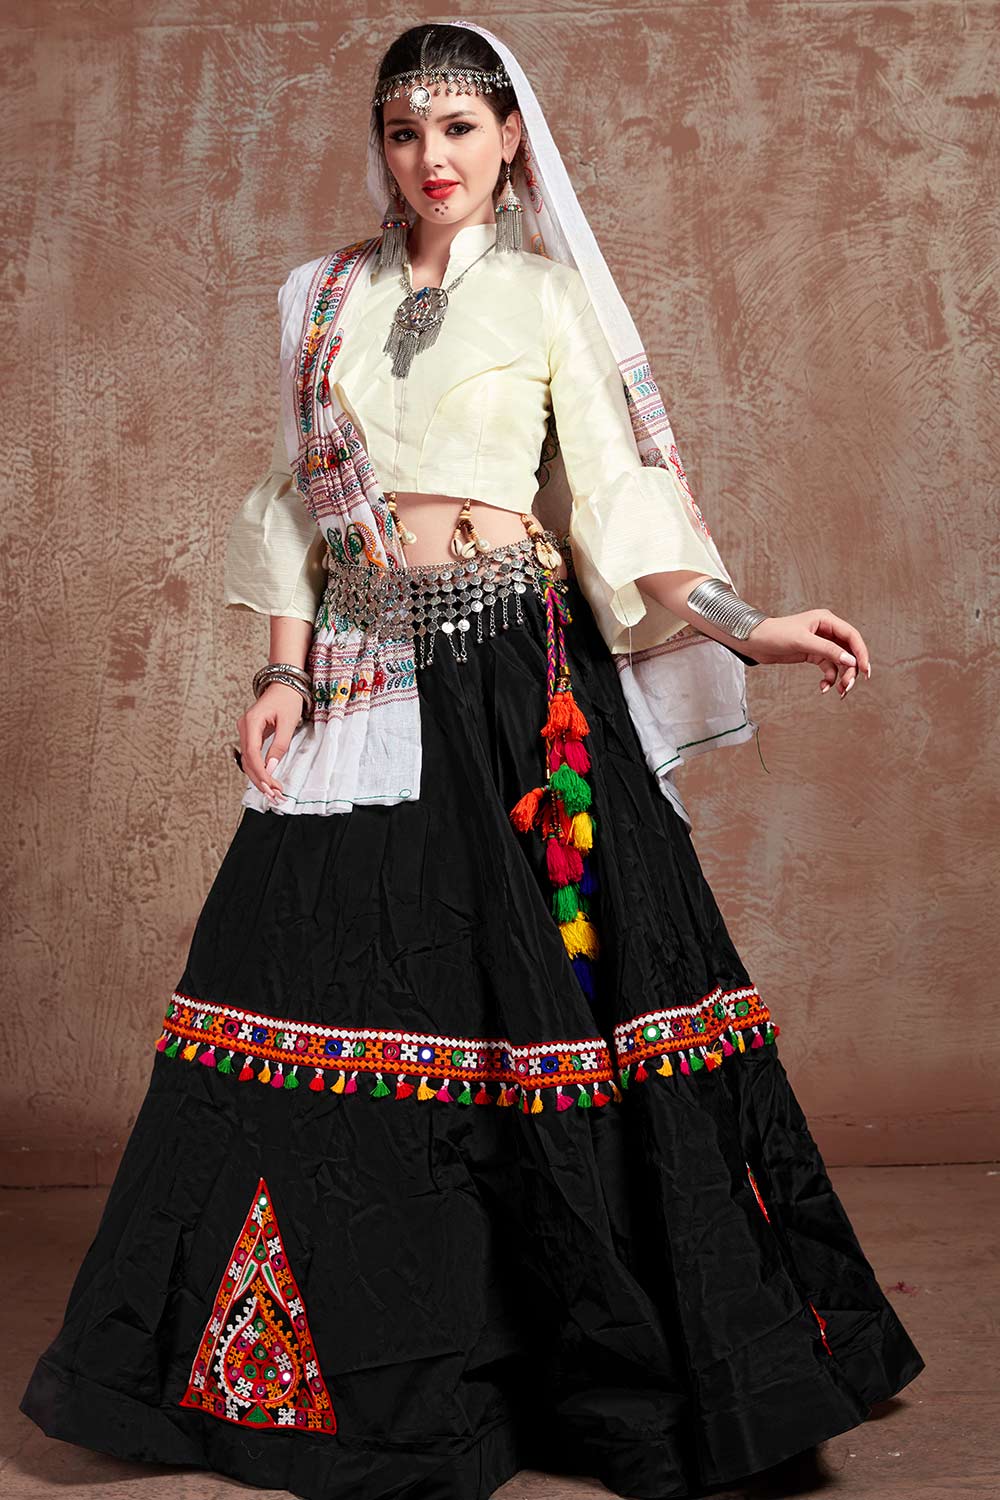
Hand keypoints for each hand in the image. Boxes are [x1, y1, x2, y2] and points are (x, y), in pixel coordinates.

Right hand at [236, 683, 305, 803]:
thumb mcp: (288, 723)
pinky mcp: (250, 734)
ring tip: (272, 792)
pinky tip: (267, 780)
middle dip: (260, 779)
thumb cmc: (287, 700)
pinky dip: (259, 769)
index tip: (270, 786)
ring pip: (248, 760)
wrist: (284, 685)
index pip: (252, 754)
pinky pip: (251, 755)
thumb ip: (279, 746)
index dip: (260, 773)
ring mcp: (245, 730)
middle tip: (274, 795)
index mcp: (251, 721)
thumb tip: (271, 767)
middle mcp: (244, 726)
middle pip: (247, 760)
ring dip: (259, 777)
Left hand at [740, 609, 870, 697]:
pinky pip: (828, 668)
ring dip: (841, 677)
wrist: (754, 642)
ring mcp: (820, 643)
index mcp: (827, 620)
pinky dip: (829, 678)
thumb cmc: (775, 634)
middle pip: (848, 651)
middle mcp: (826, 631)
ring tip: (839, 691)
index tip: (865, 670)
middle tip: (848, 686)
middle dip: (851, 670)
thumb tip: (850, 661)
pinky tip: (823, 687)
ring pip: (839, 662)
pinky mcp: (812, 654)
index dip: (861, 653)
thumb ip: (827, 650)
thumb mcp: (803, 641)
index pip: (852, 636)